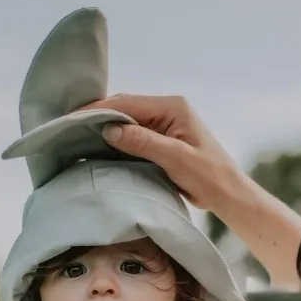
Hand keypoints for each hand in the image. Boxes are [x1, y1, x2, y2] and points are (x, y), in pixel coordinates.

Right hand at [77, 94, 241, 210]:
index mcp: (173, 107)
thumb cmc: (211, 178)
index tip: (73, 119)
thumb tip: (109, 129)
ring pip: (129, 121)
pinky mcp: (165, 140)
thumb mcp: (176, 159)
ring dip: (107, 128)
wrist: (231, 197)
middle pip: (126, 108)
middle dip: (99, 116)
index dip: (99, 110)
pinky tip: (102, 146)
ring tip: (79, 135)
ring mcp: (167, 124)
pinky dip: (119, 140)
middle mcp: (168, 110)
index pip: (128, 103)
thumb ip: (143, 142)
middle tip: (69, 127)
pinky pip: (136, 135)